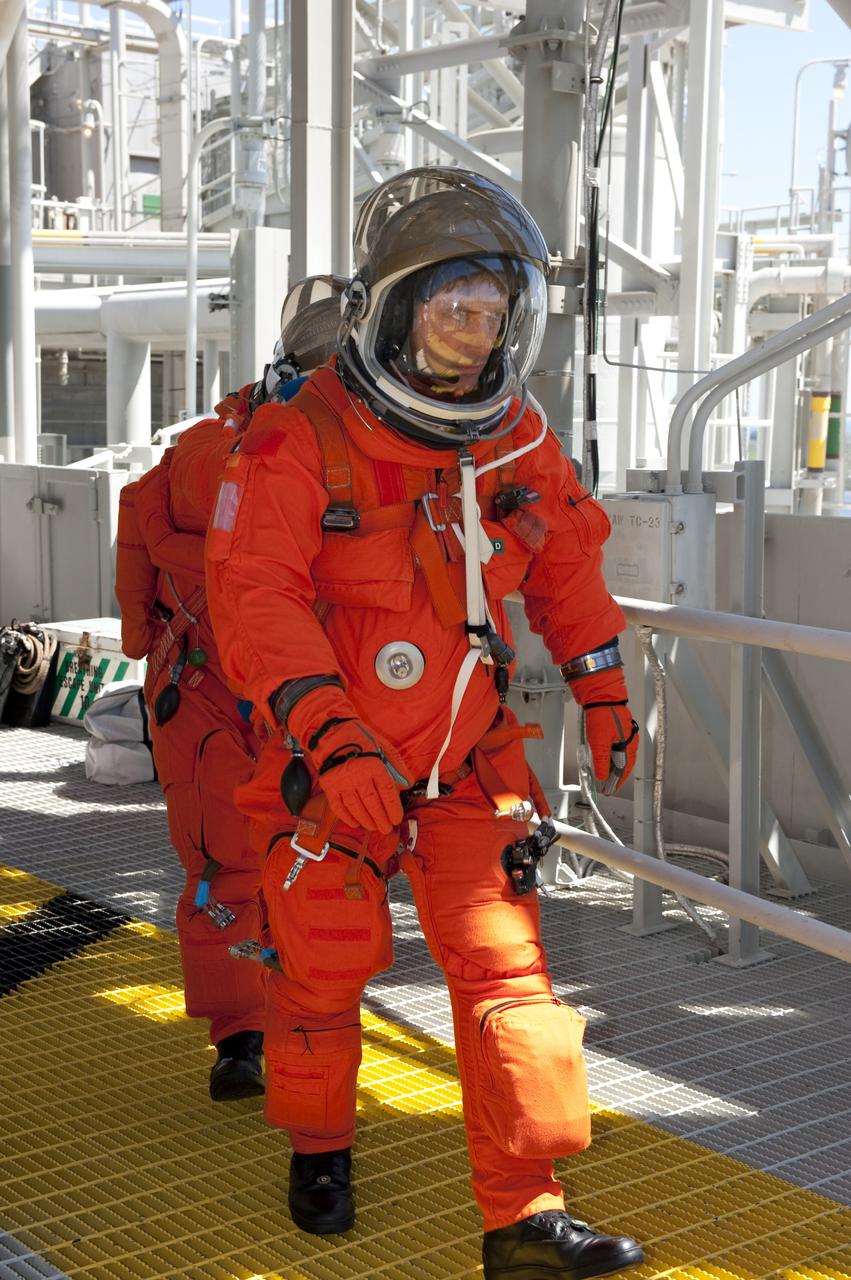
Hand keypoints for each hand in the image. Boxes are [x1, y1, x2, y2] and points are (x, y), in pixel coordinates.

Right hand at [287, 686, 410, 833]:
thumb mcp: (384, 746)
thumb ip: (397, 766)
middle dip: (381, 819)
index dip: (393, 809)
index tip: (396, 818)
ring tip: (373, 827)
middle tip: (386, 829)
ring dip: (366, 820)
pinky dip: (347, 817)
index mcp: (374, 766)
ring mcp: (342, 782)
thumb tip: (407, 784)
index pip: (387, 793)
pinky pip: (338, 806)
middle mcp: (358, 776)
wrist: (331, 732)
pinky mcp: (329, 786)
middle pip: (372, 804)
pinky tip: (355, 822)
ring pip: (356, 808)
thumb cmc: (360, 739)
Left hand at [583, 703, 638, 792]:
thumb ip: (601, 762)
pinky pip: (615, 748)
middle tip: (606, 787)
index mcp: (629, 745)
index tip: (608, 791)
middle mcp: (629, 741)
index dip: (615, 782)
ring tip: (604, 776)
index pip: (623, 770)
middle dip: (615, 777)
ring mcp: (624, 734)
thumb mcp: (599, 743)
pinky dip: (610, 757)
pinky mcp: (616, 728)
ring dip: (612, 767)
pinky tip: (603, 759)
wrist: (600, 693)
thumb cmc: (602, 714)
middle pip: (623, 764)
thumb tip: (602, 777)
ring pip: (620, 756)